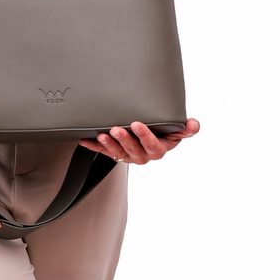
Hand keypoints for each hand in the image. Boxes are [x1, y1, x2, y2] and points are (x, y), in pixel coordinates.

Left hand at [78, 118, 199, 164]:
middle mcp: (143, 155)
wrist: (150, 138)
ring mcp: (128, 156)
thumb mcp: (176, 131)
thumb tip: (194, 124)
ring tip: (103, 135)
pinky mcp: (115, 154)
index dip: (144, 136)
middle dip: (124, 140)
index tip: (136, 124)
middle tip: (116, 129)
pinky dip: (94, 147)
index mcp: (158, 149)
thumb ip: (186, 129)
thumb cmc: (164, 133)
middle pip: (133, 150)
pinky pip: (103, 152)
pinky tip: (85, 140)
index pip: (152, 145)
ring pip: (118, 153)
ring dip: (109, 144)